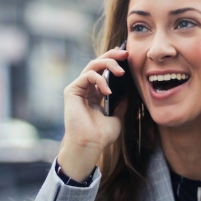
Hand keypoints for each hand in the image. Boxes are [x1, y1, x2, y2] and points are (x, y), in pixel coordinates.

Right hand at [58, 47, 128, 179]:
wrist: (90, 145)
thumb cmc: (101, 135)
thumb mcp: (117, 116)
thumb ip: (121, 103)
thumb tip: (129, 92)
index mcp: (95, 93)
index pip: (104, 71)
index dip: (114, 60)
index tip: (127, 56)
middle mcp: (86, 88)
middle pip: (97, 63)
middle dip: (112, 56)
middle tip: (125, 54)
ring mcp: (78, 88)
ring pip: (92, 65)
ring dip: (108, 64)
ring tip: (121, 72)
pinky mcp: (72, 91)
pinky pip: (87, 76)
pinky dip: (99, 79)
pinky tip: (108, 91)